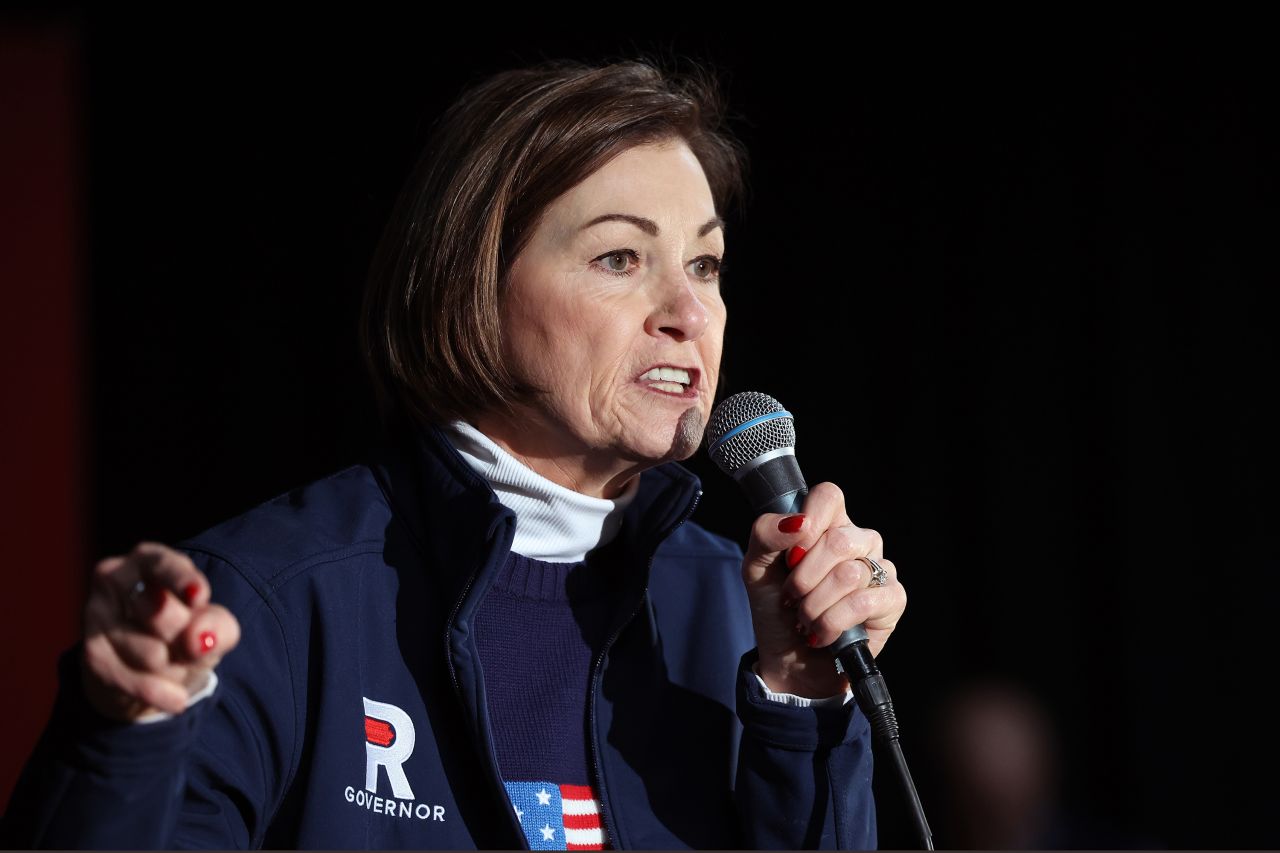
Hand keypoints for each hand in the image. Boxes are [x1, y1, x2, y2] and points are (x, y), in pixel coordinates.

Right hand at [81, 542, 240, 720]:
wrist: (149, 667)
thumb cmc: (187, 629)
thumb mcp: (214, 625)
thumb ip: (218, 627)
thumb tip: (199, 640)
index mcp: (150, 559)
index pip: (163, 564)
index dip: (181, 580)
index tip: (198, 597)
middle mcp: (116, 577)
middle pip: (163, 615)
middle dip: (185, 640)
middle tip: (187, 643)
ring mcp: (96, 613)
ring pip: (150, 653)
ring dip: (174, 668)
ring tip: (173, 661)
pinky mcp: (89, 651)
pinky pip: (128, 678)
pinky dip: (157, 692)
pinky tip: (176, 700)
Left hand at [741, 482, 906, 697]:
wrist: (788, 658)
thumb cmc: (776, 607)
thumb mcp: (755, 568)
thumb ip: (765, 535)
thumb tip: (797, 523)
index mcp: (828, 523)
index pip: (829, 496)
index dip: (809, 521)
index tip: (790, 555)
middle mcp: (859, 540)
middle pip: (837, 540)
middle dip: (803, 579)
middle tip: (793, 597)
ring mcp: (879, 569)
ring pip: (849, 574)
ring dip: (814, 606)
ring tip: (806, 619)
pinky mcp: (893, 600)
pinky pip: (863, 602)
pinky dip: (833, 622)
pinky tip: (824, 633)